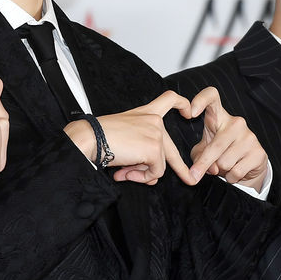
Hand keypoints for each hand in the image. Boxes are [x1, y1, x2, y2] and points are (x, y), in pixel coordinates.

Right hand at [65, 90, 196, 185]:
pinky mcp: (154, 148)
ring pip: (160, 165)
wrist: (91, 138)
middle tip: (189, 180)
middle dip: (180, 168)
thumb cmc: (101, 136)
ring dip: (143, 174)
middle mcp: (154, 121)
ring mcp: (156, 134)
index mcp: (146, 113)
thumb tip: (153, 177)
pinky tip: (126, 173)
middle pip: (170, 148)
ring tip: (125, 172)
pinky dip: (142, 177)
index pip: (169, 99)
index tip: (189, 112)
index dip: (183, 104)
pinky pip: (155, 172)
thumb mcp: (126, 139)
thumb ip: (142, 155)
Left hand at [188, 86, 267, 191]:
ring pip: (224, 162)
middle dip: (204, 163)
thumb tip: (211, 168)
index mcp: (219, 116)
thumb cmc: (220, 152)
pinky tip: (234, 171)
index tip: (190, 113)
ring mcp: (249, 137)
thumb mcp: (203, 150)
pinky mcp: (259, 152)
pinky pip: (236, 171)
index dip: (200, 101)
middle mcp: (236, 122)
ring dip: (221, 170)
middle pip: (216, 146)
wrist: (247, 166)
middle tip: (195, 174)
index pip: (212, 96)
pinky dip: (231, 177)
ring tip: (225, 165)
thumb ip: (200, 156)